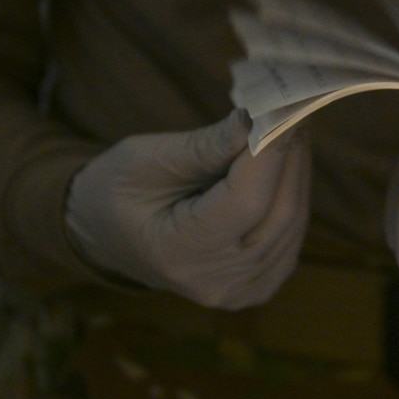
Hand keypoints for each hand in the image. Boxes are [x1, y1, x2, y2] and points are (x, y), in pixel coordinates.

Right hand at [65, 109, 310, 309]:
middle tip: (294, 109)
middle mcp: (213, 281)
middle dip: (291, 157)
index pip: (246, 202)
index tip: (285, 107)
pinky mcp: (254, 287)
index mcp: (176, 253)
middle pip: (279, 215)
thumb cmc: (116, 190)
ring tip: (290, 128)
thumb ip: (207, 146)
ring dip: (296, 173)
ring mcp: (237, 291)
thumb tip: (259, 118)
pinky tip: (285, 164)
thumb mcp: (147, 159)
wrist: (102, 236)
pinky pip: (289, 238)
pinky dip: (292, 196)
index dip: (272, 152)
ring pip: (292, 225)